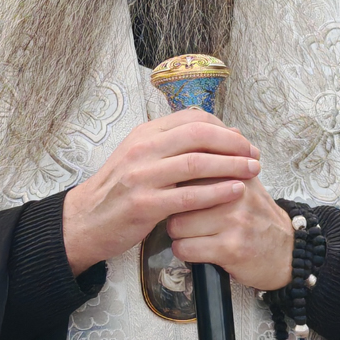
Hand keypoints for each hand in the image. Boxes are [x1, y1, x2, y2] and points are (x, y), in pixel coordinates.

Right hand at [64, 110, 260, 274]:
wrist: (85, 221)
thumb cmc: (119, 190)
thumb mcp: (141, 157)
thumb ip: (176, 146)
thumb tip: (223, 133)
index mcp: (145, 134)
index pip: (192, 119)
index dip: (224, 128)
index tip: (243, 141)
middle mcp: (143, 149)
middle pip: (199, 135)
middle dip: (233, 144)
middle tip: (254, 154)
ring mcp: (142, 176)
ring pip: (197, 163)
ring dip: (231, 166)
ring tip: (253, 170)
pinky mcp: (145, 204)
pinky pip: (189, 195)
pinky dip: (216, 192)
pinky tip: (235, 192)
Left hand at [169, 174, 295, 290]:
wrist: (289, 253)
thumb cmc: (261, 219)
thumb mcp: (250, 184)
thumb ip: (227, 162)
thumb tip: (211, 134)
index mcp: (237, 174)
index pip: (192, 168)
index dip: (178, 183)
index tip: (177, 192)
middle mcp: (236, 194)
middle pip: (179, 198)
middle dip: (175, 212)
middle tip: (184, 219)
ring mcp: (233, 222)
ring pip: (177, 225)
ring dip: (178, 235)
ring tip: (190, 236)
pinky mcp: (230, 249)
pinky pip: (186, 249)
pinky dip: (184, 252)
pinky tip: (195, 250)